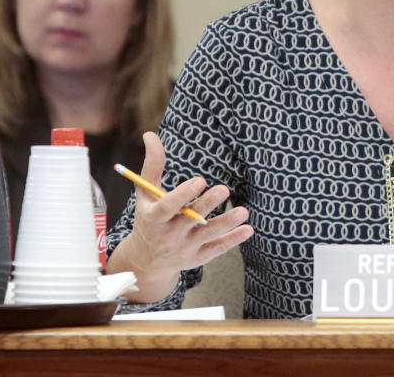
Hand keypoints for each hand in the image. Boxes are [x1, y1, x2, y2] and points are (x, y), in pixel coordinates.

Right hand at [107, 132, 253, 301]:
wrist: (146, 259)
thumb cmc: (148, 217)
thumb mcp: (146, 193)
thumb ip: (152, 165)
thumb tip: (150, 134)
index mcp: (155, 217)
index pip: (168, 207)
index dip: (183, 194)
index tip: (200, 180)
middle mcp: (169, 234)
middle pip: (190, 219)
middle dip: (207, 205)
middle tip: (224, 190)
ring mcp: (185, 247)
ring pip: (208, 235)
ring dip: (226, 224)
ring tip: (243, 212)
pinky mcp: (198, 257)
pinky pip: (217, 249)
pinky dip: (232, 240)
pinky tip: (248, 229)